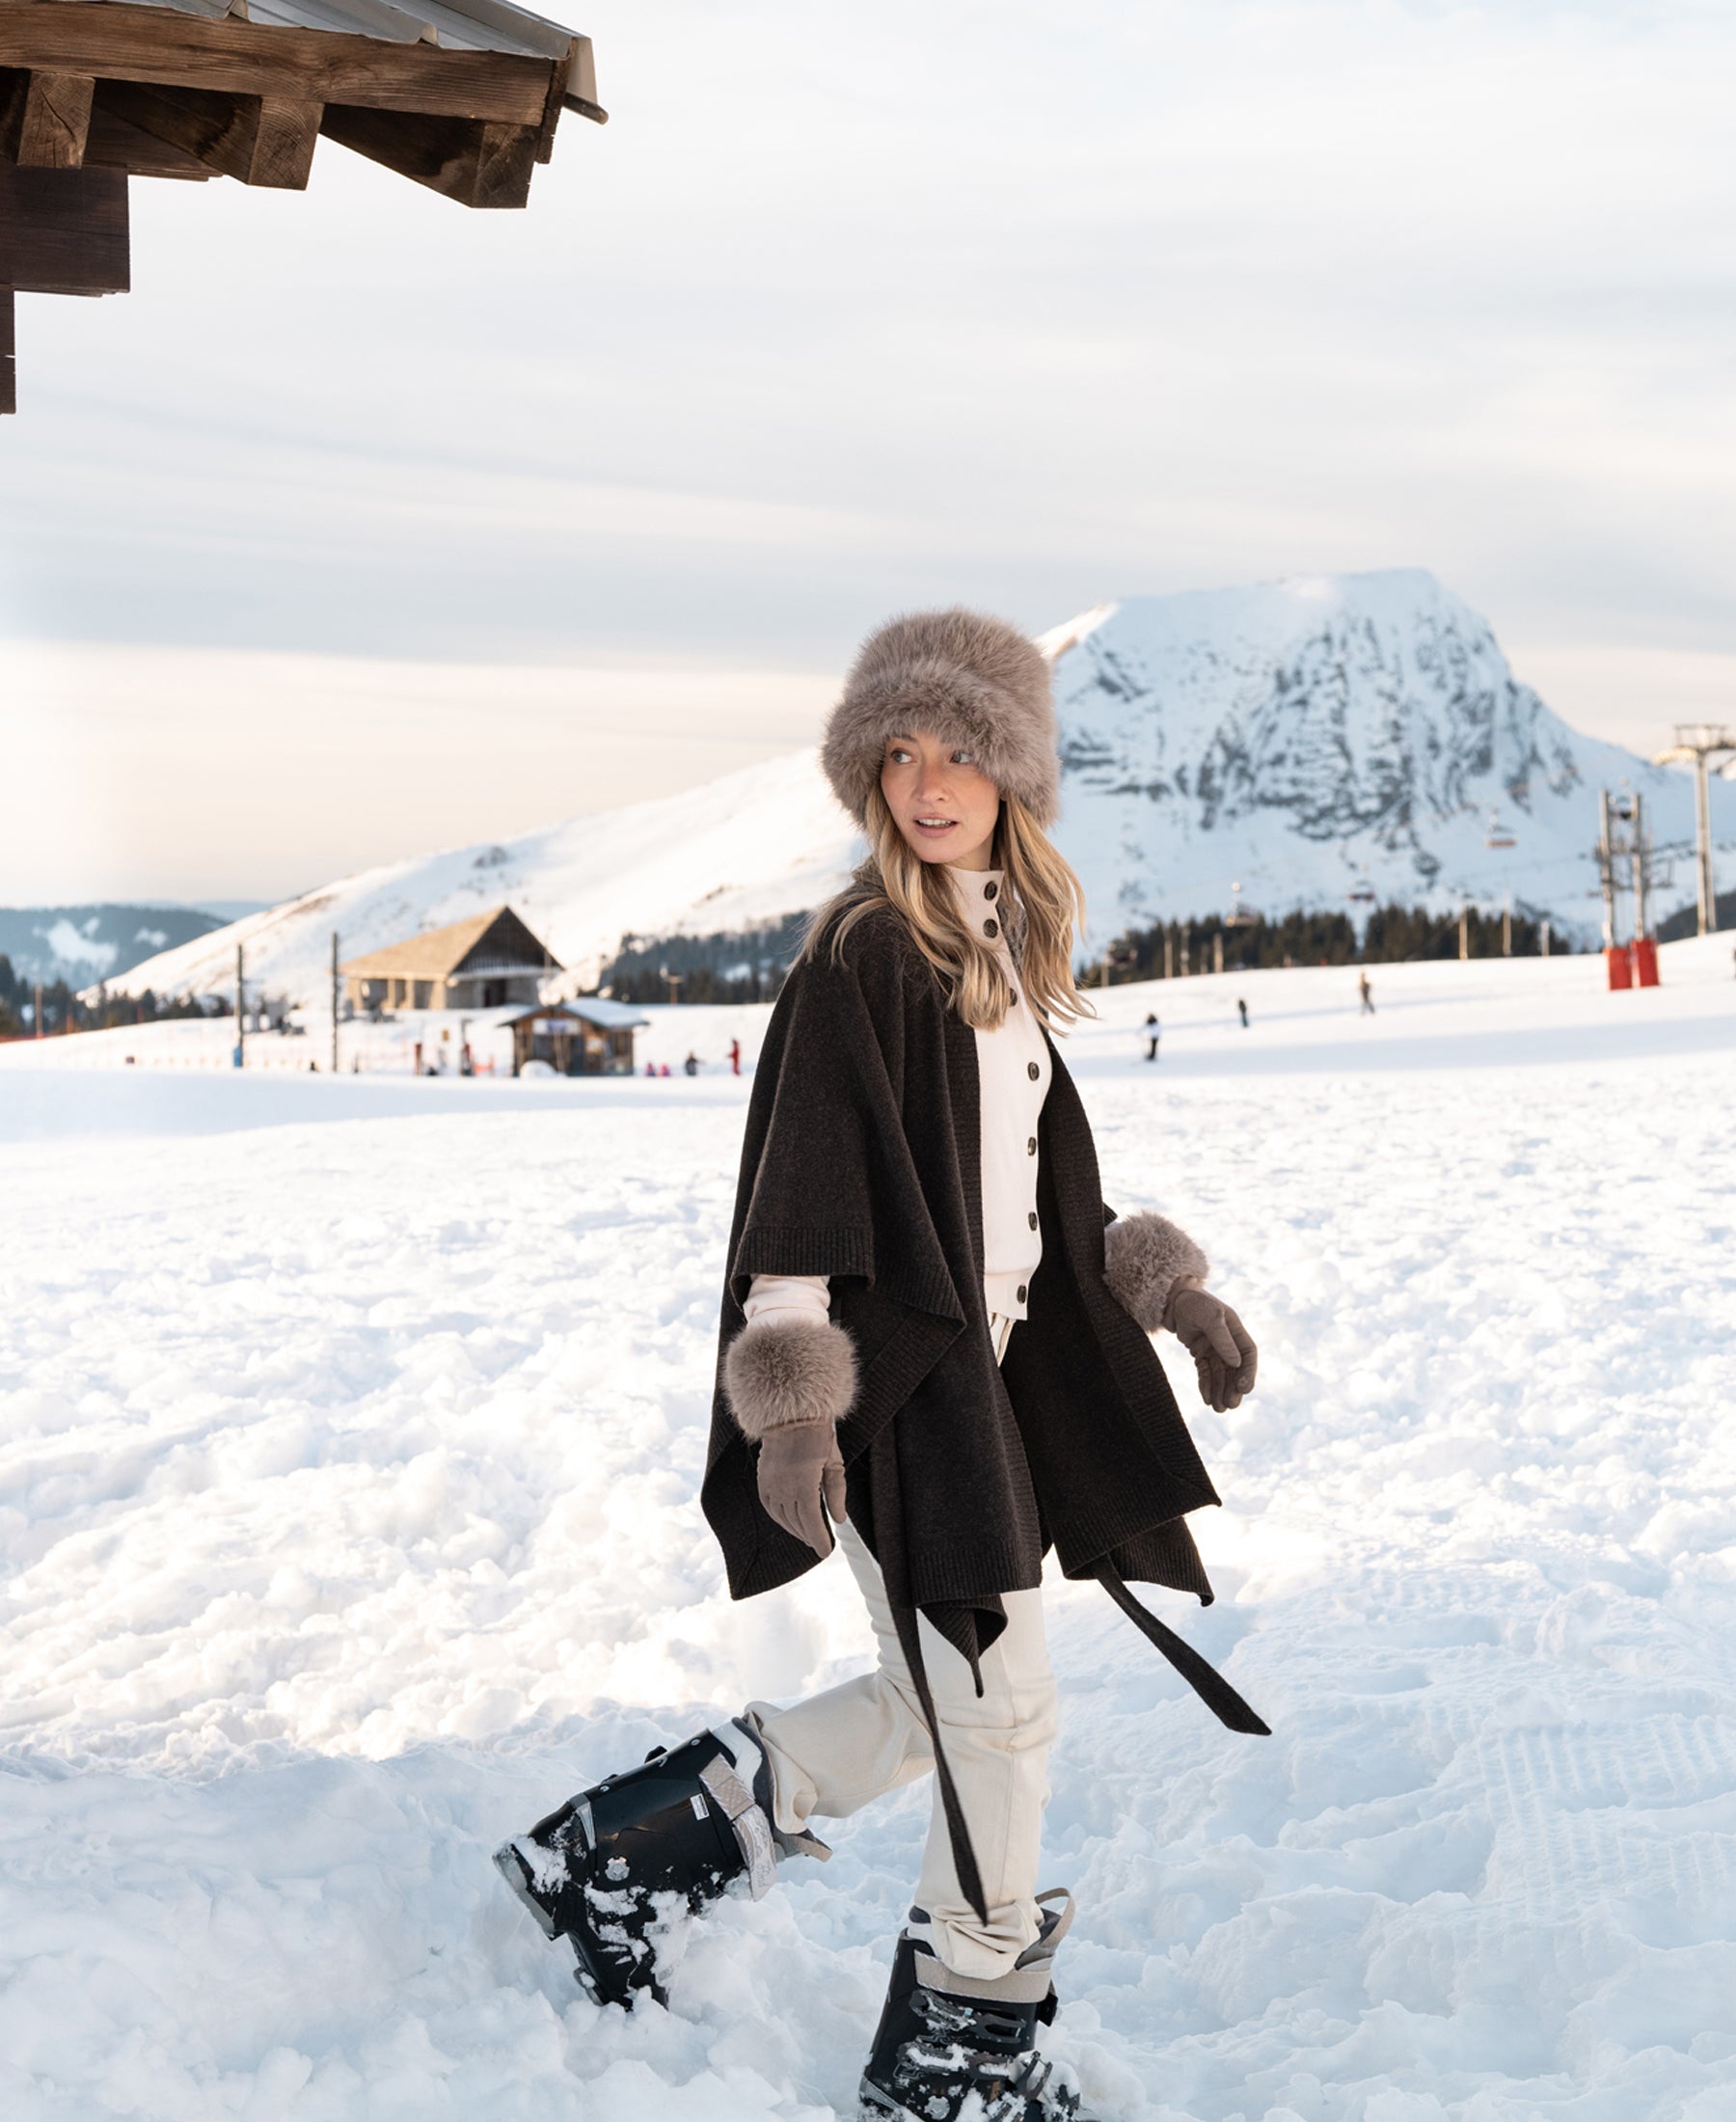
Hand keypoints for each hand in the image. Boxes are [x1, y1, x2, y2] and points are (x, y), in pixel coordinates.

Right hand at [755, 1422, 847, 1556]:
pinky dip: (780, 1518)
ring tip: (807, 1535)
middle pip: (797, 1522)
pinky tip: (789, 1521)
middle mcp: (785, 1487)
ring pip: (783, 1517)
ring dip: (795, 1529)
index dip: (819, 1540)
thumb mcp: (834, 1462)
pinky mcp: (763, 1479)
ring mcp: (771, 1484)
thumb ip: (836, 1493)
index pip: (812, 1523)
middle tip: (819, 1543)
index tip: (825, 1551)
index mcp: (804, 1484)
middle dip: (810, 1536)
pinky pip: (770, 1507)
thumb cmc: (818, 1435)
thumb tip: (839, 1519)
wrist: (790, 1415)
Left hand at [1166, 1284, 1257, 1412]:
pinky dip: (1206, 1385)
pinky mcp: (1200, 1354)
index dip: (1248, 1372)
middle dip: (1233, 1388)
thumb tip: (1235, 1362)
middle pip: (1235, 1369)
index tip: (1243, 1388)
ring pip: (1220, 1374)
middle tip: (1230, 1405)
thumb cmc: (1193, 1302)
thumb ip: (1222, 1338)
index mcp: (1236, 1330)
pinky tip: (1205, 1398)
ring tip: (1218, 1409)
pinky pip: (1206, 1373)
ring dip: (1220, 1391)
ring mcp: (1214, 1348)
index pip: (1248, 1354)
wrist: (1171, 1299)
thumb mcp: (1209, 1317)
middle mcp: (1227, 1341)